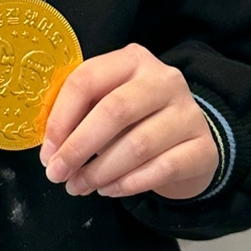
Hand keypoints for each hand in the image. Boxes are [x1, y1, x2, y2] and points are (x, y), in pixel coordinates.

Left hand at [39, 43, 218, 199]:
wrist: (189, 141)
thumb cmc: (137, 121)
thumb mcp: (108, 103)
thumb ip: (81, 114)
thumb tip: (50, 147)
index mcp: (132, 60)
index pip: (88, 80)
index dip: (61, 118)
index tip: (47, 151)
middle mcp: (164, 79)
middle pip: (113, 111)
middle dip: (78, 147)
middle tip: (57, 174)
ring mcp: (189, 112)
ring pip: (137, 144)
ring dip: (100, 171)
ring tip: (79, 186)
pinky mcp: (204, 147)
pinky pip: (162, 169)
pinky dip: (129, 184)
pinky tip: (109, 190)